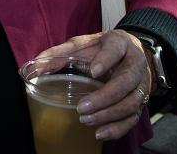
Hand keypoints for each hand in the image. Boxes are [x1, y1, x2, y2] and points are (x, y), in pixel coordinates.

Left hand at [36, 30, 153, 141]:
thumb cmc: (102, 49)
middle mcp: (134, 63)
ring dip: (109, 114)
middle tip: (83, 107)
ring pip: (131, 102)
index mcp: (119, 43)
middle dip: (105, 96)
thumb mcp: (82, 44)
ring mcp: (141, 84)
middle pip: (126, 81)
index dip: (106, 60)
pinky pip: (134, 117)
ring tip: (87, 120)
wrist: (133, 52)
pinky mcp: (141, 101)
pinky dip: (118, 128)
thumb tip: (34, 67)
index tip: (93, 71)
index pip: (115, 49)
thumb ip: (59, 54)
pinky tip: (101, 133)